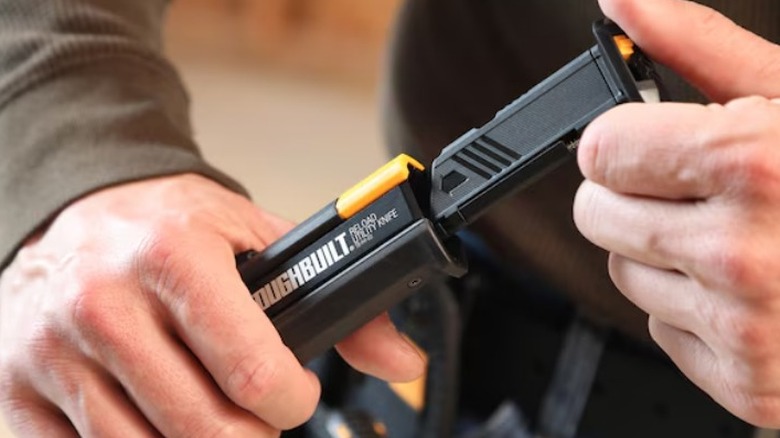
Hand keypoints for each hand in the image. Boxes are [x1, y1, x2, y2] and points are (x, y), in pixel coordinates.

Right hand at [0, 174, 423, 436]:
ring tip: (209, 409)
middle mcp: (105, 303)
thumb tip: (402, 363)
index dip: (292, 401)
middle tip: (257, 411)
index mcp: (175, 256)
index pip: (252, 373)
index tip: (294, 394)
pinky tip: (156, 417)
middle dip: (253, 434)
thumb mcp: (259, 241)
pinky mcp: (20, 387)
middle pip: (205, 428)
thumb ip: (337, 305)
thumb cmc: (170, 225)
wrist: (79, 207)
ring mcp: (55, 351)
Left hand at [575, 0, 779, 426]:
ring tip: (735, 237)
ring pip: (622, 273)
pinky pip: (659, 326)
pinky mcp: (744, 384)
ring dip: (659, 253)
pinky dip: (689, 307)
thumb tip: (622, 3)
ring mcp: (743, 328)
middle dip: (635, 195)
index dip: (623, 142)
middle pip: (597, 214)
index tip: (648, 142)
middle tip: (699, 188)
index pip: (598, 151)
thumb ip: (695, 45)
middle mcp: (742, 255)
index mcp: (753, 166)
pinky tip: (747, 289)